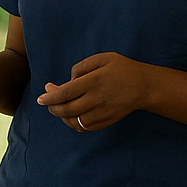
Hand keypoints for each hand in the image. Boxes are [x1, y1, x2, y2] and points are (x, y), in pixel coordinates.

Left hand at [37, 51, 151, 131]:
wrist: (145, 86)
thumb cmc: (123, 69)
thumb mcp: (103, 58)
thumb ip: (82, 67)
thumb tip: (68, 80)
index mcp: (94, 81)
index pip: (66, 93)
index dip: (50, 96)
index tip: (41, 97)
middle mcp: (97, 99)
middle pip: (67, 109)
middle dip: (52, 107)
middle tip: (46, 101)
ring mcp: (102, 112)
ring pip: (74, 121)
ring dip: (62, 116)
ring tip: (58, 107)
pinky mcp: (106, 121)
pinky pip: (84, 127)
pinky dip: (73, 123)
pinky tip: (71, 115)